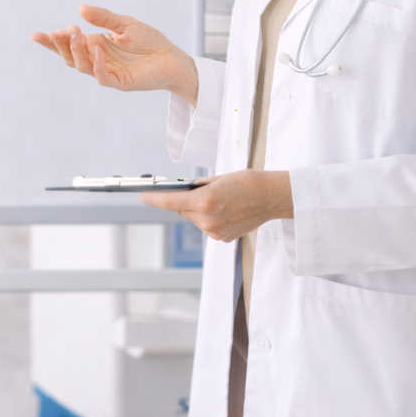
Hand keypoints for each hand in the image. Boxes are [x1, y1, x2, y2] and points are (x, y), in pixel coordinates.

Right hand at [31, 5, 198, 105]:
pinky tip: (96, 50)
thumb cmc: (149, 42)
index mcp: (95, 45)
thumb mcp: (125, 24)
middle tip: (57, 32)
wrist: (172, 58)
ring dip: (76, 50)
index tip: (34, 35)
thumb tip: (81, 9)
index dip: (51, 42)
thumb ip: (104, 18)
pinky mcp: (119, 82)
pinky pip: (102, 77)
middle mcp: (96, 60)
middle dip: (60, 45)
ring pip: (82, 66)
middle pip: (70, 57)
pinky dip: (96, 65)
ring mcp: (106, 72)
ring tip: (74, 33)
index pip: (68, 45)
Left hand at [139, 170, 293, 242]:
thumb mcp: (217, 178)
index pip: (170, 202)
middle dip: (187, 201)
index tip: (143, 196)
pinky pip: (207, 226)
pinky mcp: (222, 238)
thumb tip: (180, 191)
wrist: (272, 197)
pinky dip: (210, 218)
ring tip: (221, 201)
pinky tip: (226, 211)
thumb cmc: (248, 183)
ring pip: (195, 219)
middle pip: (182, 210)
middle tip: (202, 191)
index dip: (153, 199)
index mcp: (205, 201)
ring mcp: (215, 232)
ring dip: (200, 210)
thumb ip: (197, 187)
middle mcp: (208, 220)